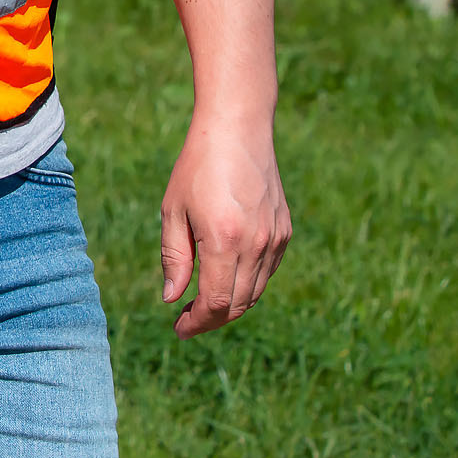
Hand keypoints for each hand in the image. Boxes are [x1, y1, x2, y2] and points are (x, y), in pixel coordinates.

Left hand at [158, 120, 289, 337]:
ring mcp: (275, 239)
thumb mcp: (174, 211)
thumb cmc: (197, 167)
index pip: (216, 302)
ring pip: (255, 291)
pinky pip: (267, 271)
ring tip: (203, 303)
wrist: (238, 129)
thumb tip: (172, 299)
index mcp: (225, 241)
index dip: (197, 322)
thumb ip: (174, 258)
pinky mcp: (285, 231)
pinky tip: (226, 277)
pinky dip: (247, 284)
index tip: (179, 328)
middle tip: (187, 320)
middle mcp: (257, 245)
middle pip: (238, 304)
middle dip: (212, 319)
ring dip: (230, 304)